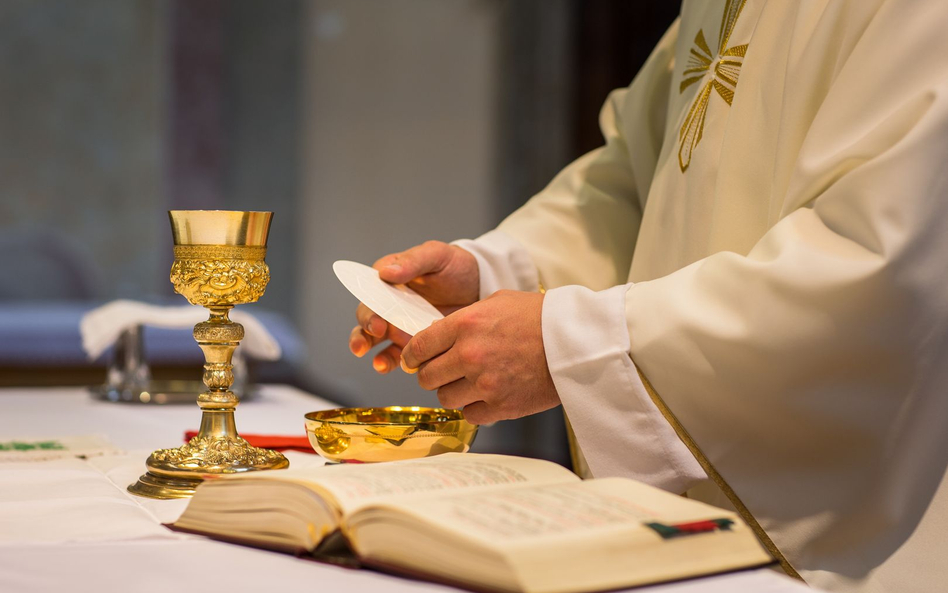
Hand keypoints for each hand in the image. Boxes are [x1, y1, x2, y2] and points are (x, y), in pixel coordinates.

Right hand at [348, 241, 479, 372]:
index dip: (368, 307)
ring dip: (369, 349)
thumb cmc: (456, 266)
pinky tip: (387, 366)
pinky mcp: (411, 341)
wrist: (481, 286)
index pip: (369, 292)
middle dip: (364, 331)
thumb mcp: (437, 255)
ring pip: (373, 338)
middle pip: (367, 317)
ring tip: (378, 362)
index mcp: (389, 279)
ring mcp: (398, 323)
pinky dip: (387, 361)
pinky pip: (394, 354)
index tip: (376, 321)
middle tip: (376, 336)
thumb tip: (386, 272)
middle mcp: (389, 302)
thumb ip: (413, 261)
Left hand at [400, 290, 558, 423]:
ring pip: (445, 397)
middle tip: (442, 371)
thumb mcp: (497, 301)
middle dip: (431, 374)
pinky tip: (486, 395)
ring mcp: (485, 383)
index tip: (414, 360)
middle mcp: (470, 355)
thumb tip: (438, 333)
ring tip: (469, 383)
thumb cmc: (540, 317)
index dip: (412, 355)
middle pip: (426, 376)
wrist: (576, 342)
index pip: (418, 347)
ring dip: (453, 391)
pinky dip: (474, 407)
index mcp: (465, 325)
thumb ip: (464, 318)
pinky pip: (469, 414)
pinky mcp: (501, 406)